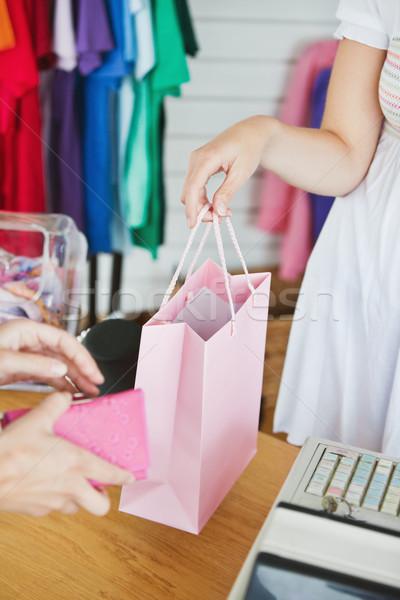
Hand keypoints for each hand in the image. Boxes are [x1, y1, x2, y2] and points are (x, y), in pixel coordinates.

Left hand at [0, 319, 103, 394]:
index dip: (81, 356)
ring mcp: (27, 354)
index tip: (92, 372)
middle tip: (96, 383)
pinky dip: (61, 384)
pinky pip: (48, 375)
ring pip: (59, 365)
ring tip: (89, 390)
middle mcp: (30, 340)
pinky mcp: (23, 369)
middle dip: (82, 368)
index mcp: (27, 330)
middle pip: (64, 353)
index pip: (64, 340)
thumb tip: (61, 369)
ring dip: (75, 378)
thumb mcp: (4, 360)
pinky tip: (70, 391)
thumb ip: (34, 364)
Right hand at [0, 392, 134, 516]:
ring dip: (76, 498)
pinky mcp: (36, 511)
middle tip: (97, 486)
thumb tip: (65, 396)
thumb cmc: (11, 450)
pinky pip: (52, 509)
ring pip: (75, 508)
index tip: (130, 477)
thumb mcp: (37, 419)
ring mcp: (52, 503)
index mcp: (76, 463)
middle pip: (101, 506)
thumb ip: (56, 404)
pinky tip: (44, 485)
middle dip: (103, 498)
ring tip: (69, 483)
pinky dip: (53, 500)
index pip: (110, 474)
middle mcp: (69, 487)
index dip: (123, 477)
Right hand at [181, 116, 270, 226]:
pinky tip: (217, 205)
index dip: (191, 208)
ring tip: (223, 213)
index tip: (193, 225)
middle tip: (221, 219)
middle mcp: (196, 158)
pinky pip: (195, 186)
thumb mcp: (241, 173)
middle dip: (201, 210)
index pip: (192, 188)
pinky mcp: (198, 165)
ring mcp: (195, 161)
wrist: (251, 133)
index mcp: (207, 158)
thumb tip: (218, 211)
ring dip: (202, 206)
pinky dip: (203, 199)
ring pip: (190, 191)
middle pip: (189, 192)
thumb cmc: (249, 149)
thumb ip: (227, 192)